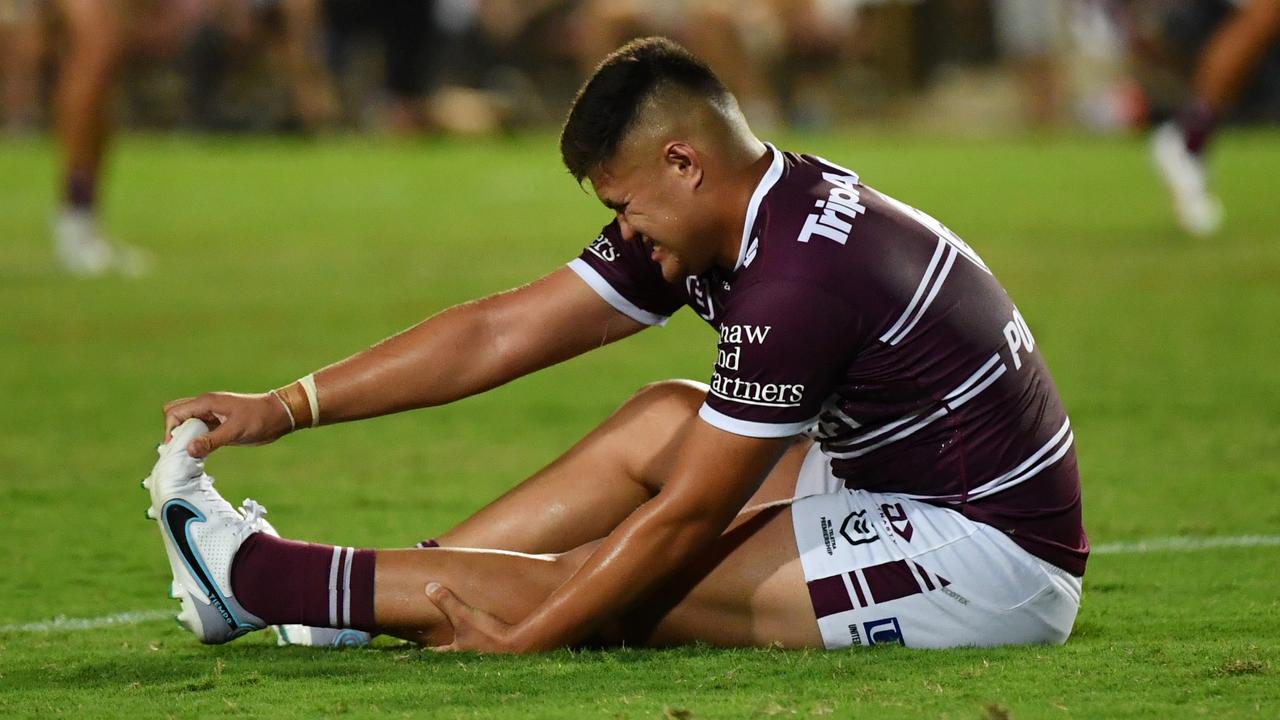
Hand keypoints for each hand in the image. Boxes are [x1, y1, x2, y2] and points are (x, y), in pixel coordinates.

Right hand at [162, 391, 292, 456]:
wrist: (280, 416)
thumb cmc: (260, 418)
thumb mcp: (236, 430)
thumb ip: (212, 440)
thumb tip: (188, 449)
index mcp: (206, 402)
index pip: (175, 413)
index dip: (171, 430)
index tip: (176, 448)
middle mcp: (205, 407)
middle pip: (176, 415)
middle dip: (173, 432)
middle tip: (180, 451)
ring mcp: (212, 415)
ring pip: (187, 424)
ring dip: (184, 438)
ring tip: (188, 456)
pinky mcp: (219, 425)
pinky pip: (199, 431)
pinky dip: (195, 441)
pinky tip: (198, 455)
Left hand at [425, 583, 524, 653]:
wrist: (521, 646)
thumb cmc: (488, 633)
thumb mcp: (463, 614)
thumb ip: (446, 601)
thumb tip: (428, 587)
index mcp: (457, 650)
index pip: (436, 651)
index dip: (427, 649)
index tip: (418, 648)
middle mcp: (468, 657)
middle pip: (453, 654)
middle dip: (447, 649)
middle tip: (438, 644)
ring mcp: (484, 658)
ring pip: (471, 653)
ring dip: (467, 647)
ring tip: (465, 641)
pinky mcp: (500, 654)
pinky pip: (488, 649)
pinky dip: (485, 645)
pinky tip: (491, 638)